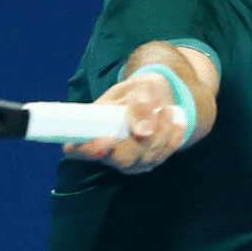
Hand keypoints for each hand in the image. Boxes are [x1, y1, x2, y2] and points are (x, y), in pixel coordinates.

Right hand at [62, 70, 188, 172]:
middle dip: (143, 139)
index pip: (75, 150)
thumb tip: (142, 132)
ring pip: (146, 158)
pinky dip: (172, 139)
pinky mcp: (146, 163)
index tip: (107, 139)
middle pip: (120, 160)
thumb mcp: (141, 87)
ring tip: (166, 109)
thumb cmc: (140, 90)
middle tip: (158, 111)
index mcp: (89, 129)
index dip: (88, 150)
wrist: (156, 97)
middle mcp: (105, 151)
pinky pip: (162, 156)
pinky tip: (176, 122)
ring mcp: (127, 161)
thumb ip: (139, 104)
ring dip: (161, 133)